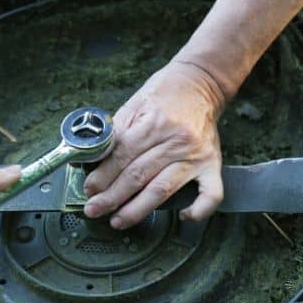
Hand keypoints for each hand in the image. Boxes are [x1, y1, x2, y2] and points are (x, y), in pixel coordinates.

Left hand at [83, 61, 225, 228]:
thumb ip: (115, 132)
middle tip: (94, 209)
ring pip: (163, 189)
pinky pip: (211, 194)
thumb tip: (91, 160)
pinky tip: (183, 217)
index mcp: (154, 123)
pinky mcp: (213, 164)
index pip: (122, 156)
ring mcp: (196, 155)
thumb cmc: (165, 93)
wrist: (201, 82)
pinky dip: (199, 210)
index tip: (89, 189)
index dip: (103, 176)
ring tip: (119, 220)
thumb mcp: (134, 104)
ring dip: (138, 209)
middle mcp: (176, 141)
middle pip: (138, 176)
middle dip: (112, 197)